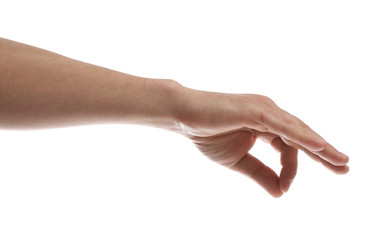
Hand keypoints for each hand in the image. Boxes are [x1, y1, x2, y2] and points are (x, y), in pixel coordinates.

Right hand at [176, 88, 348, 197]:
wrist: (184, 117)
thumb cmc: (207, 134)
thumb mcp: (239, 161)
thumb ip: (261, 173)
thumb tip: (280, 193)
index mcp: (265, 124)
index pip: (288, 146)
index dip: (291, 169)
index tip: (285, 189)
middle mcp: (269, 113)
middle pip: (302, 135)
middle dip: (324, 152)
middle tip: (345, 167)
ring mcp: (264, 109)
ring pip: (297, 130)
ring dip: (320, 146)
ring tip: (340, 161)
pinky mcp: (256, 110)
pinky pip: (284, 126)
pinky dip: (302, 136)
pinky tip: (321, 147)